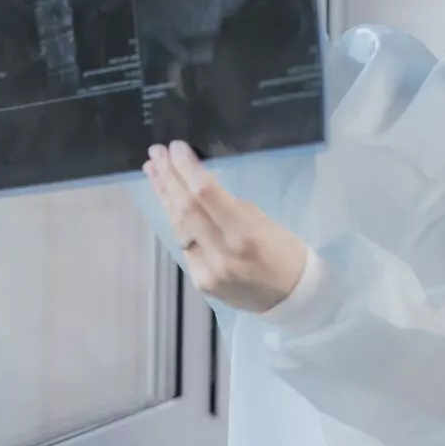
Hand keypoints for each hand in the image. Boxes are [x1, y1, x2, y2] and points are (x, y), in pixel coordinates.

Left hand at [143, 142, 308, 313]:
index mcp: (244, 233)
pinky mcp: (200, 281)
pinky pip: (183, 244)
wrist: (291, 298)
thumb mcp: (264, 220)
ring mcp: (207, 271)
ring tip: (153, 171)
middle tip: (156, 153)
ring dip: (164, 196)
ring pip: (178, 226)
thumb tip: (197, 185)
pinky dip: (176, 220)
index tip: (176, 147)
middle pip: (185, 208)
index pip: (205, 194)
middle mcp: (221, 254)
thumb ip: (229, 206)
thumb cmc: (285, 251)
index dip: (186, 168)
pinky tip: (168, 201)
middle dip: (168, 178)